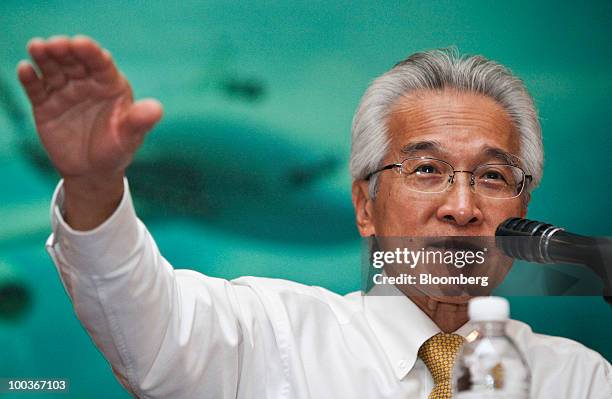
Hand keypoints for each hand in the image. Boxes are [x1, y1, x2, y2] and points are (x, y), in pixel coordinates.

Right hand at [17, 35, 162, 181]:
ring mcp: (65, 92)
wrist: (94, 172)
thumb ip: (139, 121)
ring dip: (45, 56)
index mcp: (110, 84)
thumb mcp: (129, 136)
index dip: (91, 51)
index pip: (100, 62)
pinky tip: (25, 69)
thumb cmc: (117, 150)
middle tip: (55, 44)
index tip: (81, 44)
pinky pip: (36, 88)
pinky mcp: (45, 105)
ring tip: (37, 47)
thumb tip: (157, 109)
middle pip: (74, 60)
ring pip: (53, 69)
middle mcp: (87, 82)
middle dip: (65, 49)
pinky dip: (30, 78)